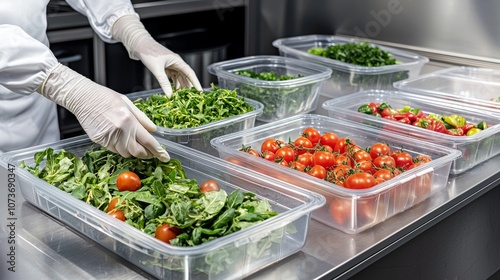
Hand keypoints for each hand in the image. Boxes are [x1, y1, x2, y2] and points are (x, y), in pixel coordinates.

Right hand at [37, 63, 169, 161]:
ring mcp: (108, 137)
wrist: (82, 98)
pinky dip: (120, 148)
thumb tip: (153, 130)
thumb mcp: (128, 103)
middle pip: (138, 152)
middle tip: (151, 153)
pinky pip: (114, 150)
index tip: (165, 157)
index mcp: (129, 120)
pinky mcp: (99, 141)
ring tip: (134, 143)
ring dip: (133, 151)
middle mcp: (119, 131)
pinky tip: (120, 139)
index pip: (148, 141)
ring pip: (126, 153)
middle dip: (146, 155)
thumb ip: (142, 118)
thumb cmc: (104, 97)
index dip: (158, 151)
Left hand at [112, 14, 201, 96]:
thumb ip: (164, 83)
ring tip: (181, 96)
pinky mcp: (165, 67)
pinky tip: (173, 90)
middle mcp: (176, 63)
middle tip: (191, 97)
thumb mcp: (157, 69)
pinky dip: (173, 84)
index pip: (190, 73)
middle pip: (186, 77)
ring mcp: (171, 65)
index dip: (196, 83)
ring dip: (180, 86)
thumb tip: (169, 95)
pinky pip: (172, 77)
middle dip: (188, 87)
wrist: (139, 45)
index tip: (200, 92)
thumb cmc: (148, 53)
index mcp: (178, 61)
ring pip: (179, 78)